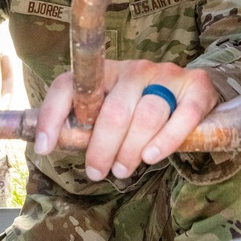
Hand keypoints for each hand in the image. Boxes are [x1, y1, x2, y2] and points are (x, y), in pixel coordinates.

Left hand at [35, 60, 218, 180]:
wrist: (195, 90)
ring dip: (131, 150)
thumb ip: (87, 123)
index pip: (69, 86)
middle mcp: (135, 69)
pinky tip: (151, 157)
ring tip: (123, 170)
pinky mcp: (196, 88)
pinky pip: (182, 116)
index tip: (44, 148)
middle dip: (102, 148)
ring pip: (147, 115)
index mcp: (106, 72)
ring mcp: (167, 75)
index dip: (52, 117)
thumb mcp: (111, 109)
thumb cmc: (143, 108)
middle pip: (114, 111)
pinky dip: (166, 141)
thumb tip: (49, 146)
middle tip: (97, 171)